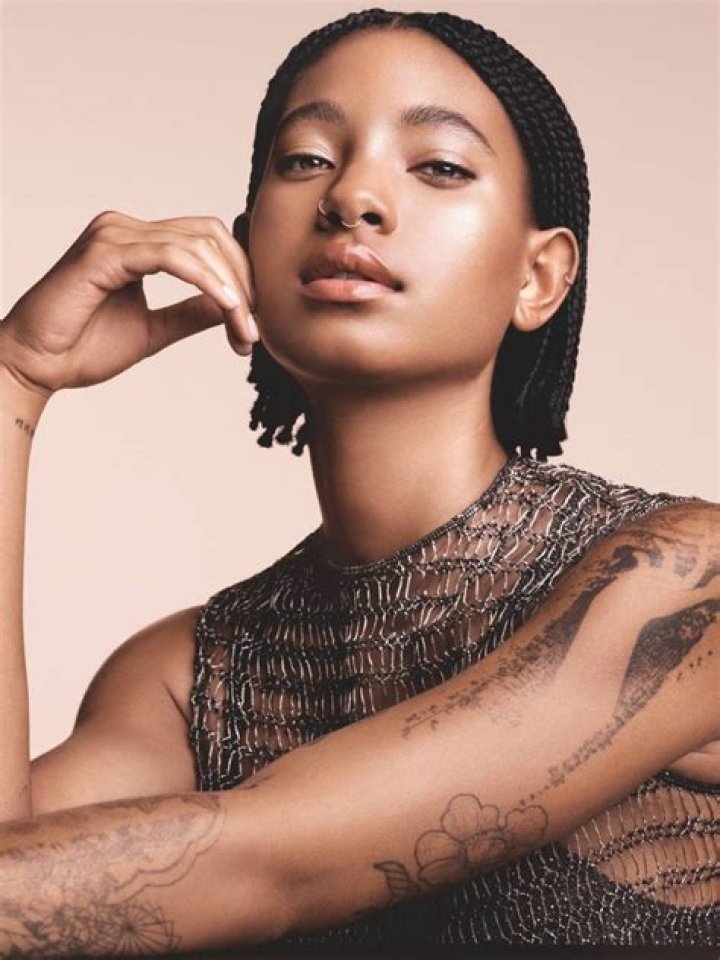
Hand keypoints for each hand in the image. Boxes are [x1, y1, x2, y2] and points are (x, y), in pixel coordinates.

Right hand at [0, 210, 258, 398]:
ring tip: (243, 330)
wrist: (36, 366)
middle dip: (242, 282)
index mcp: (137, 242)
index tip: (252, 324)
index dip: (239, 275)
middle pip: (210, 235)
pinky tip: (227, 309)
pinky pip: (172, 257)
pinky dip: (206, 282)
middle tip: (252, 331)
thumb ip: (193, 313)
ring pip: (197, 244)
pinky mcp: (104, 252)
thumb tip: (237, 306)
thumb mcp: (155, 330)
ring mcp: (113, 234)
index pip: (206, 238)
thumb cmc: (82, 348)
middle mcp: (125, 228)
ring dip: (230, 289)